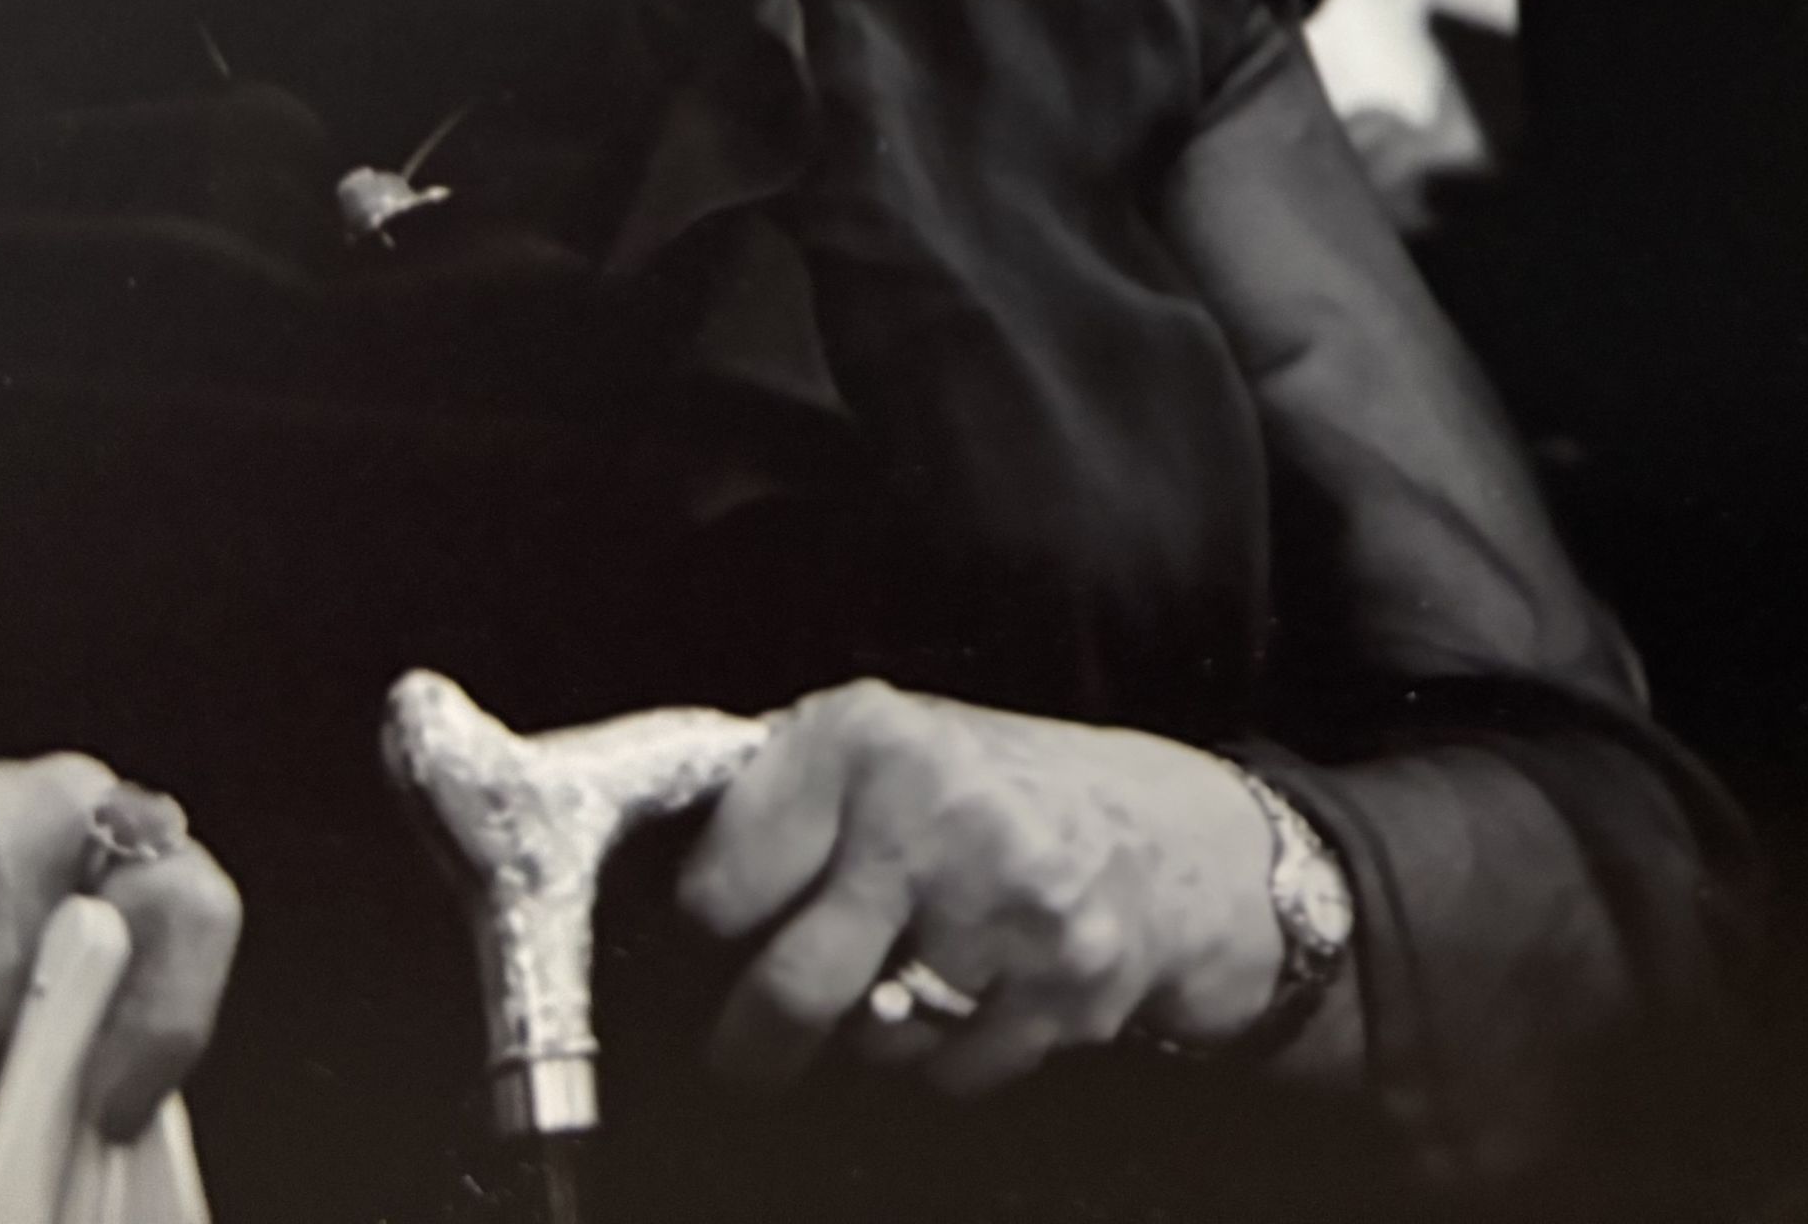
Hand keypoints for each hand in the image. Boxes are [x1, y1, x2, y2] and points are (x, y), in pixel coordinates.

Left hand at [677, 682, 1280, 1098]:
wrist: (1160, 830)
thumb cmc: (983, 797)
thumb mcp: (880, 753)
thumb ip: (779, 803)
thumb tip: (648, 881)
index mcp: (864, 735)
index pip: (720, 888)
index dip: (718, 924)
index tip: (731, 931)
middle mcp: (936, 804)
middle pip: (789, 988)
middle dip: (755, 1042)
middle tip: (749, 1049)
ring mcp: (1010, 895)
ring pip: (869, 1042)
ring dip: (872, 1035)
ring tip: (914, 973)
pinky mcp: (1068, 977)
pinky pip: (948, 1073)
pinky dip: (950, 1055)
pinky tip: (983, 992)